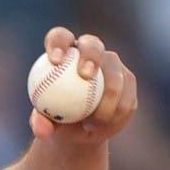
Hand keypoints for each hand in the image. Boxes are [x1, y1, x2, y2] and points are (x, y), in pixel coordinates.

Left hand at [30, 26, 138, 144]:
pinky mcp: (128, 81)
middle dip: (91, 55)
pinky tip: (106, 126)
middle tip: (85, 75)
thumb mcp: (44, 124)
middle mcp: (90, 53)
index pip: (60, 38)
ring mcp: (112, 65)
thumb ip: (40, 123)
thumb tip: (41, 127)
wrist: (78, 131)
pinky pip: (127, 96)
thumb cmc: (55, 121)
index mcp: (64, 53)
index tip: (55, 60)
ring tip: (94, 122)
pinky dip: (117, 114)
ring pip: (116, 75)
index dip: (58, 43)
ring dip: (108, 99)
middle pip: (93, 45)